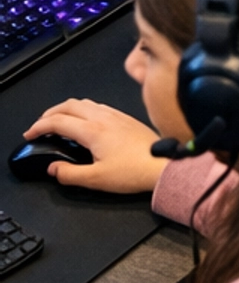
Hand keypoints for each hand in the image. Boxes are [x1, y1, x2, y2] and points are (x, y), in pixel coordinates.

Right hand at [24, 100, 166, 193]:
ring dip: (66, 108)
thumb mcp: (96, 179)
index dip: (39, 126)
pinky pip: (98, 105)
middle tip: (40, 125)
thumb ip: (70, 174)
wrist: (164, 165)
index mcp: (93, 131)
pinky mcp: (125, 117)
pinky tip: (85, 120)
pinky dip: (83, 109)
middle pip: (68, 105)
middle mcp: (103, 118)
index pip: (58, 121)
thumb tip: (54, 169)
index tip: (31, 133)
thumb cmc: (135, 171)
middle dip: (49, 113)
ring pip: (84, 102)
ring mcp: (116, 115)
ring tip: (59, 120)